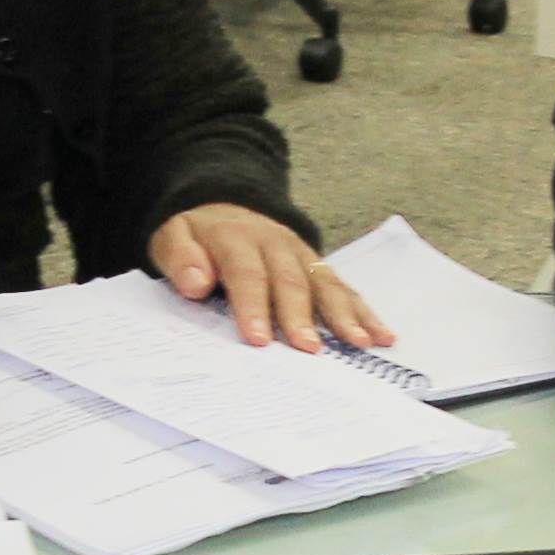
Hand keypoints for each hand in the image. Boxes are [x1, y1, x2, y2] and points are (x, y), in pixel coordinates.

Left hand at [152, 205, 393, 352]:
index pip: (246, 275)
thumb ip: (181, 258)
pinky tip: (382, 334)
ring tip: (361, 342)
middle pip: (291, 282)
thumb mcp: (172, 236)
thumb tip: (197, 282)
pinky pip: (342, 288)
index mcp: (236, 239)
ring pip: (325, 284)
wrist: (222, 204)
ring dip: (345, 315)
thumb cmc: (196, 235)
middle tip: (309, 350)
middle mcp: (275, 244)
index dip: (253, 307)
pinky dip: (364, 311)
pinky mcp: (317, 265)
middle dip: (301, 317)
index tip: (258, 340)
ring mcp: (301, 254)